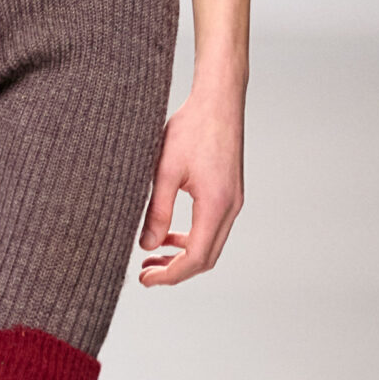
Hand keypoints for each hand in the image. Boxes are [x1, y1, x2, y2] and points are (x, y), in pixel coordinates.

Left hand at [138, 86, 244, 286]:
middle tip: (145, 275)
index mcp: (216, 204)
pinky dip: (191, 239)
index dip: (170, 275)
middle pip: (206, 258)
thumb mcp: (165, 170)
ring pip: (210, 245)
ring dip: (183, 256)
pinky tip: (169, 235)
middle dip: (176, 271)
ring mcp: (233, 201)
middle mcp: (230, 207)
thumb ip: (157, 211)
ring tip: (153, 258)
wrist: (219, 100)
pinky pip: (212, 228)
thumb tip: (147, 246)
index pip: (196, 257)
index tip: (145, 279)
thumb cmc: (191, 128)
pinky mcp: (230, 193)